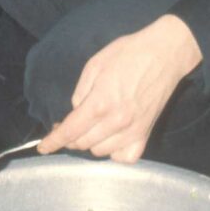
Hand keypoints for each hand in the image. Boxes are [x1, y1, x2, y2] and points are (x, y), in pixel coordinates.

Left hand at [37, 14, 201, 163]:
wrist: (165, 53)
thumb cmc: (129, 53)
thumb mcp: (95, 64)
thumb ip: (80, 92)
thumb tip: (75, 113)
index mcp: (100, 102)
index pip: (70, 131)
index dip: (53, 141)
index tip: (43, 147)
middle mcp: (116, 122)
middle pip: (83, 143)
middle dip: (70, 137)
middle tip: (69, 123)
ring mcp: (133, 131)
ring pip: (100, 152)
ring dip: (90, 143)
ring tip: (91, 127)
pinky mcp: (146, 134)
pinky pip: (125, 157)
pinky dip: (114, 153)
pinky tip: (111, 140)